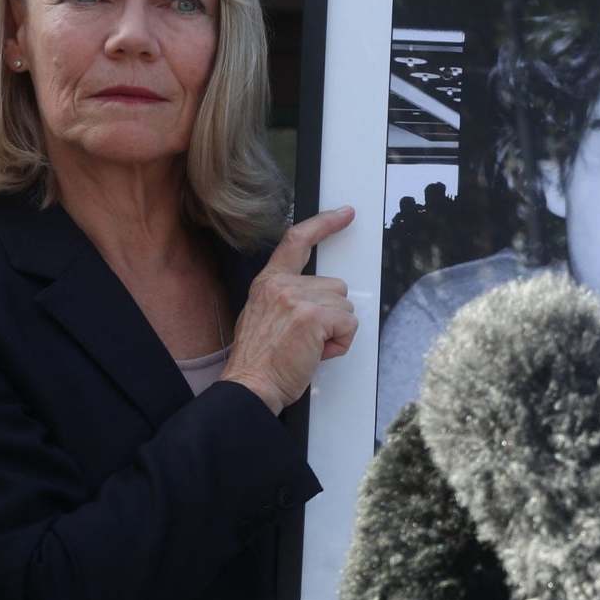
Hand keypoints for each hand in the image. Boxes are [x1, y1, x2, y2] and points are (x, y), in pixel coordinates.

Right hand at [223, 206, 358, 415]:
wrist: (250, 385)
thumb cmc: (260, 362)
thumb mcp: (264, 317)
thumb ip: (288, 299)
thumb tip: (317, 301)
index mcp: (269, 283)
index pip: (296, 241)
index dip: (324, 224)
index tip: (345, 213)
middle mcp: (282, 284)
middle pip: (336, 287)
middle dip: (330, 315)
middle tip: (304, 339)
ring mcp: (297, 298)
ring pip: (345, 307)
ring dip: (335, 331)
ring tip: (307, 347)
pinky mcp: (313, 315)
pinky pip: (349, 324)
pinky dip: (340, 343)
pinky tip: (316, 353)